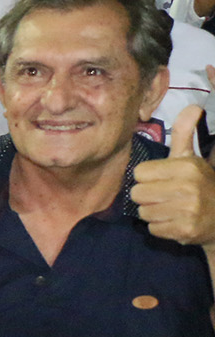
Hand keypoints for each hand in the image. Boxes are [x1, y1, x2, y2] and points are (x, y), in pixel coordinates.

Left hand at [132, 105, 214, 246]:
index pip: (139, 173)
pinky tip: (175, 222)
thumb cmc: (200, 184)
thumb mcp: (191, 158)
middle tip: (165, 197)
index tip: (163, 180)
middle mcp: (188, 187)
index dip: (148, 178)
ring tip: (171, 210)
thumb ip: (185, 133)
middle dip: (148, 197)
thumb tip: (193, 105)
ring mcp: (188, 210)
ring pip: (143, 212)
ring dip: (154, 213)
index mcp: (187, 166)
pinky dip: (161, 228)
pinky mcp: (186, 231)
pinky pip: (153, 229)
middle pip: (137, 193)